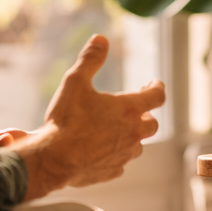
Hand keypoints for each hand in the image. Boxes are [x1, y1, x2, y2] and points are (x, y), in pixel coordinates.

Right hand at [9, 35, 164, 199]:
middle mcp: (133, 133)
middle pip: (152, 124)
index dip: (157, 87)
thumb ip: (90, 59)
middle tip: (135, 108)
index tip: (153, 84)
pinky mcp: (112, 171)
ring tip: (118, 129)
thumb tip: (101, 39)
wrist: (54, 159)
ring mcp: (124, 155)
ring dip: (132, 135)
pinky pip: (121, 161)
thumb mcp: (75, 82)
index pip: (157, 96)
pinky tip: (104, 149)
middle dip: (145, 114)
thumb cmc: (66, 119)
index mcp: (129, 109)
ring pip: (138, 144)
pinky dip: (117, 153)